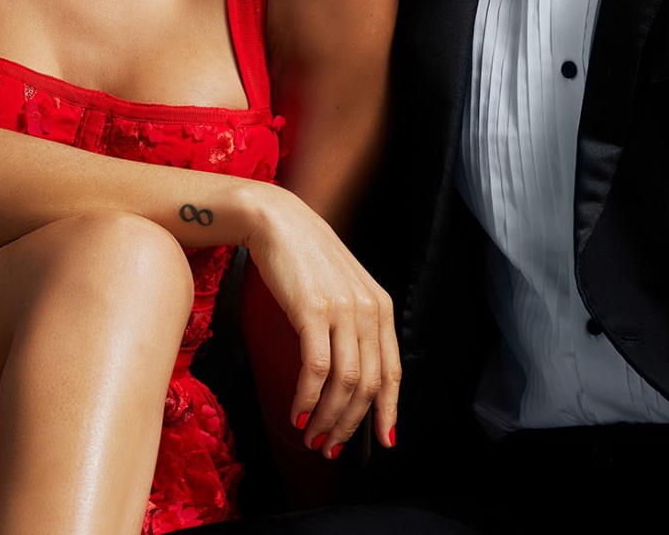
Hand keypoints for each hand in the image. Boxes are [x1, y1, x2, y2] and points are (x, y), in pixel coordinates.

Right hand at [242, 186, 400, 458]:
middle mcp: (368, 310)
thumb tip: (349, 376)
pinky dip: (307, 398)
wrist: (276, 220)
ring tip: (311, 437)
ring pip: (344, 383)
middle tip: (330, 447)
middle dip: (350, 425)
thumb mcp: (342, 290)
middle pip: (368, 385)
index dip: (388, 411)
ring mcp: (342, 310)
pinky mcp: (312, 310)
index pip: (392, 371)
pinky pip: (316, 368)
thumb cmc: (304, 258)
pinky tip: (297, 413)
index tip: (382, 440)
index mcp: (381, 307)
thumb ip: (352, 325)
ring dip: (327, 419)